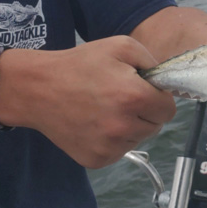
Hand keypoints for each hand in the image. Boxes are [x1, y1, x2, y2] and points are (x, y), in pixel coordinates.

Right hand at [0, 37, 175, 167]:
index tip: (144, 92)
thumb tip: (166, 84)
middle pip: (156, 126)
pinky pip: (120, 151)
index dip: (159, 99)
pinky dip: (113, 140)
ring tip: (106, 109)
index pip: (169, 110)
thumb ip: (152, 62)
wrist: (37, 89)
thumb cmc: (80, 65)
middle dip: (146, 113)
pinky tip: (96, 123)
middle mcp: (123, 127)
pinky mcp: (96, 160)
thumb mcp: (121, 47)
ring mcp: (109, 147)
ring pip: (138, 139)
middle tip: (122, 98)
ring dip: (130, 127)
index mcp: (134, 97)